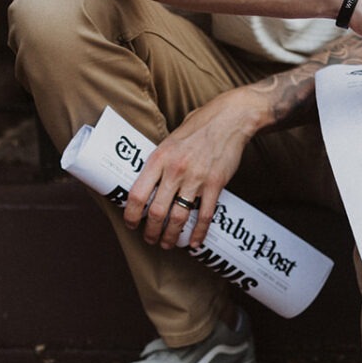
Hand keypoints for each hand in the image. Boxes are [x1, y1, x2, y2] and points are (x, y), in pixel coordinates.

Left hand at [122, 88, 265, 248]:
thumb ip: (161, 161)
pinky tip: (195, 242)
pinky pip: (204, 215)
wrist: (230, 119)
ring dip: (171, 236)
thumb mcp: (171, 139)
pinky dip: (198, 232)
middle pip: (157, 211)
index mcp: (159, 158)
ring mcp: (196, 179)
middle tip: (151, 239)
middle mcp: (174, 170)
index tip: (131, 223)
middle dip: (151, 231)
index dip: (131, 214)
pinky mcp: (215, 184)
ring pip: (178, 217)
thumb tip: (151, 180)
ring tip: (168, 244)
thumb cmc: (199, 126)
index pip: (137, 194)